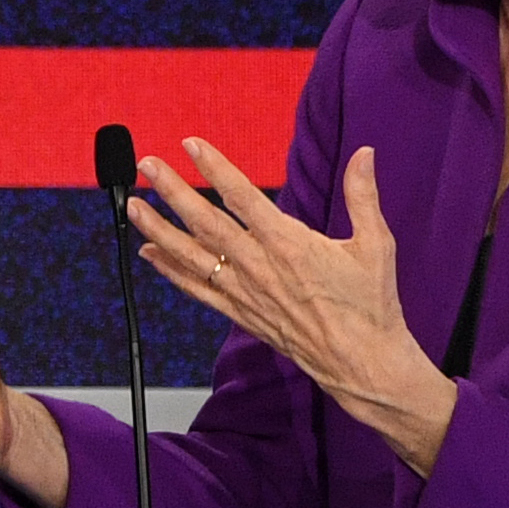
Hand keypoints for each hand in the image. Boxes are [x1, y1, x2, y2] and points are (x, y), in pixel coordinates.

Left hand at [128, 138, 456, 475]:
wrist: (362, 363)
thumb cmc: (371, 304)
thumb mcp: (375, 244)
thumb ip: (363, 195)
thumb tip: (365, 152)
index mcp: (289, 243)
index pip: (242, 196)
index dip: (214, 168)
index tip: (190, 144)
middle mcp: (260, 266)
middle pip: (206, 222)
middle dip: (173, 191)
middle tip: (147, 165)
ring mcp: (246, 292)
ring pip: (193, 256)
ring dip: (159, 229)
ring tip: (133, 206)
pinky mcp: (242, 314)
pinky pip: (199, 290)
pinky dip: (171, 272)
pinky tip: (149, 255)